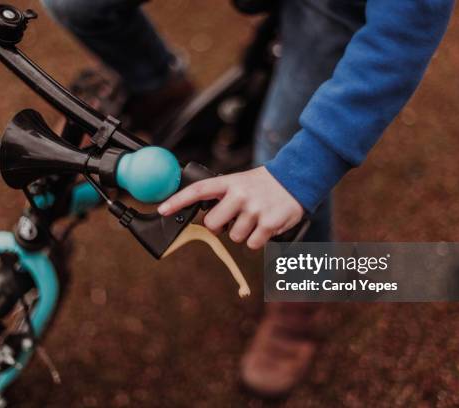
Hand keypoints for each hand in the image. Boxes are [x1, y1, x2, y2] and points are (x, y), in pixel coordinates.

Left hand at [158, 166, 303, 249]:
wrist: (296, 179)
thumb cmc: (263, 185)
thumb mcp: (240, 182)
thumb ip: (222, 196)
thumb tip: (204, 217)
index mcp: (229, 182)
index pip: (198, 190)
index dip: (178, 201)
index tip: (162, 210)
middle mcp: (240, 194)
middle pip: (213, 224)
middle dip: (220, 227)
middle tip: (233, 219)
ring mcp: (255, 209)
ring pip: (234, 237)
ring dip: (242, 233)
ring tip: (255, 219)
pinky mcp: (269, 223)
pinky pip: (252, 244)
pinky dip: (257, 240)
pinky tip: (265, 226)